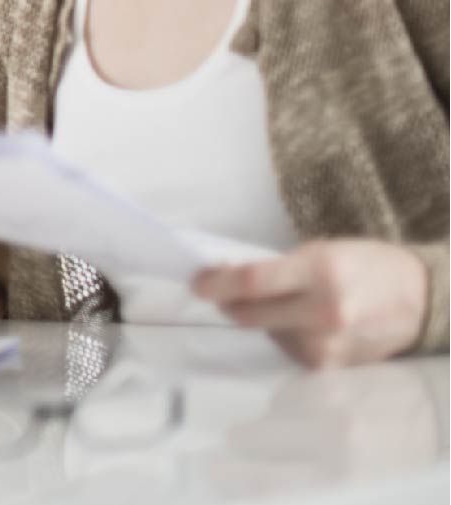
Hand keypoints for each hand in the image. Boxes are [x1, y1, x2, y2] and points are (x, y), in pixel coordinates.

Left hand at [193, 239, 428, 367]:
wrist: (423, 302)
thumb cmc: (368, 266)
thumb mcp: (323, 251)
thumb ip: (278, 269)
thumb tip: (228, 280)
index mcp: (320, 271)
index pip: (251, 282)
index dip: (216, 284)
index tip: (197, 282)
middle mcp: (322, 311)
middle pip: (249, 315)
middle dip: (228, 303)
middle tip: (220, 292)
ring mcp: (327, 344)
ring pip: (267, 334)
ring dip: (263, 319)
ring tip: (290, 305)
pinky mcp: (330, 367)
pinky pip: (289, 350)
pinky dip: (286, 336)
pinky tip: (307, 324)